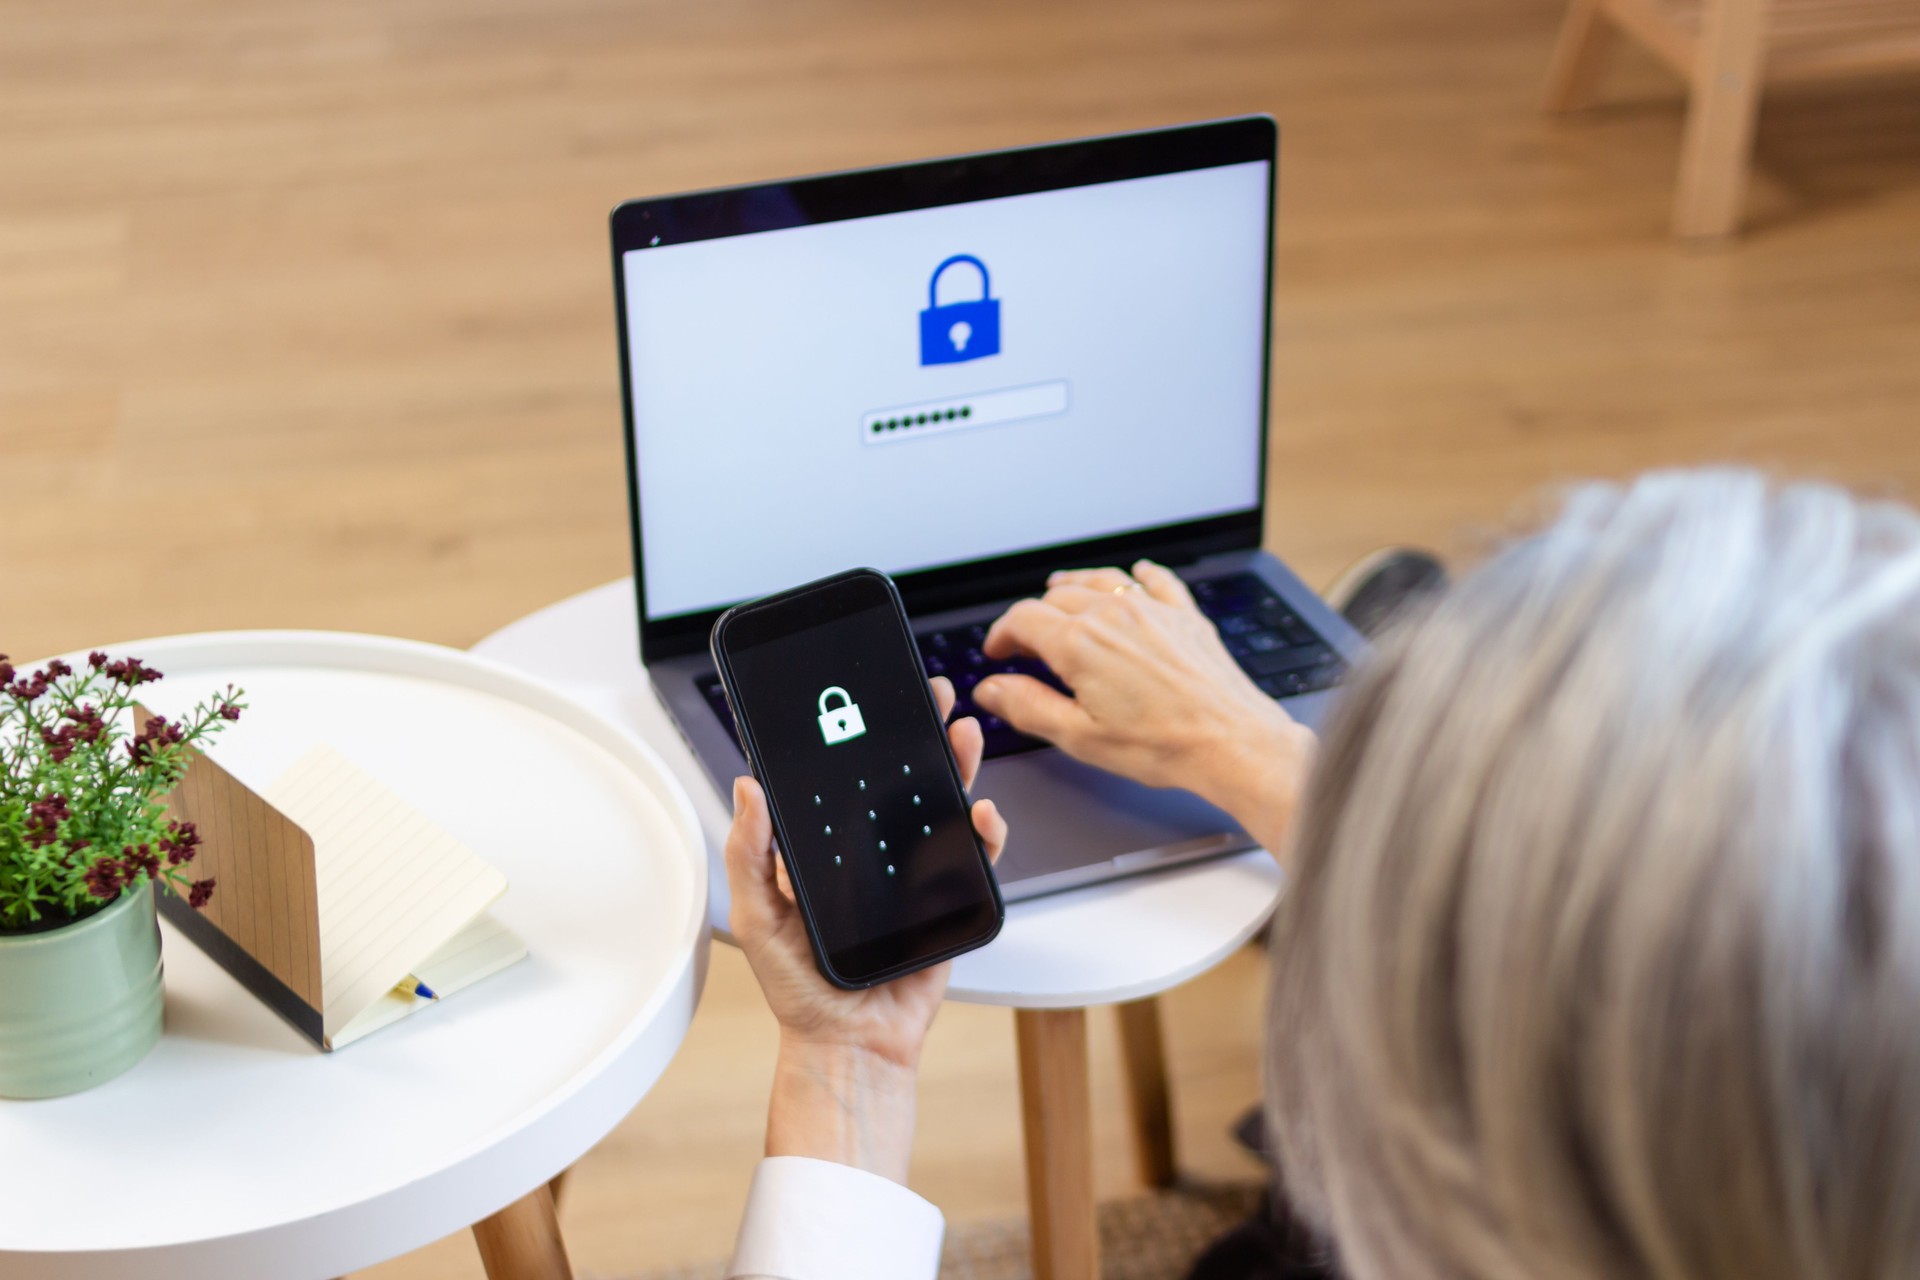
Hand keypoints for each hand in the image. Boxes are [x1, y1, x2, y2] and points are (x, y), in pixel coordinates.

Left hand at [724, 676, 1006, 1180]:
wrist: (848, 1043)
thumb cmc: (797, 987)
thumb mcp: (755, 916)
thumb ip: (750, 854)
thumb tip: (747, 787)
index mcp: (826, 846)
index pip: (843, 777)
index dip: (857, 734)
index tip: (864, 693)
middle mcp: (872, 849)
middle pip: (901, 777)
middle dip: (919, 732)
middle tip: (930, 693)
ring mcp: (914, 870)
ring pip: (942, 804)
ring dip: (958, 765)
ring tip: (962, 734)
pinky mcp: (947, 897)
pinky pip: (973, 856)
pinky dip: (983, 832)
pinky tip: (979, 814)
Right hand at [975, 560, 1314, 852]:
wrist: (1231, 741)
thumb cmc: (1163, 744)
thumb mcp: (1080, 736)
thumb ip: (1028, 706)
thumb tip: (992, 689)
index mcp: (1080, 643)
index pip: (1023, 619)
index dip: (1001, 633)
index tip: (997, 650)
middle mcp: (1113, 614)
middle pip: (1057, 597)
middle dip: (1033, 616)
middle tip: (1025, 640)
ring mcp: (1152, 609)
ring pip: (1100, 580)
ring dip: (1073, 585)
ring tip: (1059, 589)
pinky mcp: (1185, 615)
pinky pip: (1156, 580)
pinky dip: (1139, 574)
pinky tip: (1137, 573)